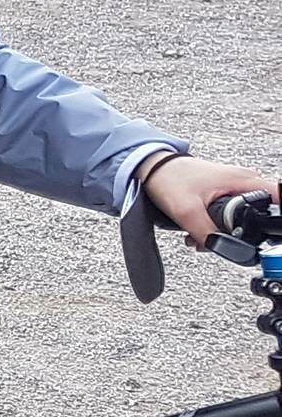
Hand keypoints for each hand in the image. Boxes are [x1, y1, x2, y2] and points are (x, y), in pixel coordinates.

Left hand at [140, 154, 279, 244]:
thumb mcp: (187, 210)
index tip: (266, 235)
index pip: (279, 201)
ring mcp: (233, 186)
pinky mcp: (221, 192)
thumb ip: (206, 233)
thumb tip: (220, 249)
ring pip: (242, 216)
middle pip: (260, 214)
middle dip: (243, 234)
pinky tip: (198, 231)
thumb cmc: (168, 177)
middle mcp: (243, 181)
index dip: (275, 221)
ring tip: (201, 237)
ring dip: (224, 232)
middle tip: (221, 241)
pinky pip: (229, 213)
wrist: (148, 167)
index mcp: (244, 181)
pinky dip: (216, 226)